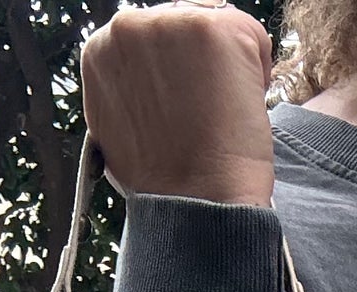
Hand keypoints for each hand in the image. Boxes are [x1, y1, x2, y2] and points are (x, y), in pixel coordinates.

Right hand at [81, 2, 274, 205]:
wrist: (194, 204)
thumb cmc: (164, 182)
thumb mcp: (122, 126)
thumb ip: (132, 88)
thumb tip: (153, 81)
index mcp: (100, 50)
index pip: (153, 44)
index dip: (175, 78)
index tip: (181, 113)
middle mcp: (126, 26)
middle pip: (182, 28)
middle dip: (198, 68)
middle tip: (202, 119)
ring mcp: (169, 22)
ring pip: (217, 30)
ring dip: (226, 69)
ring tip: (217, 117)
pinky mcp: (213, 29)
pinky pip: (252, 37)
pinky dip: (257, 73)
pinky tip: (240, 110)